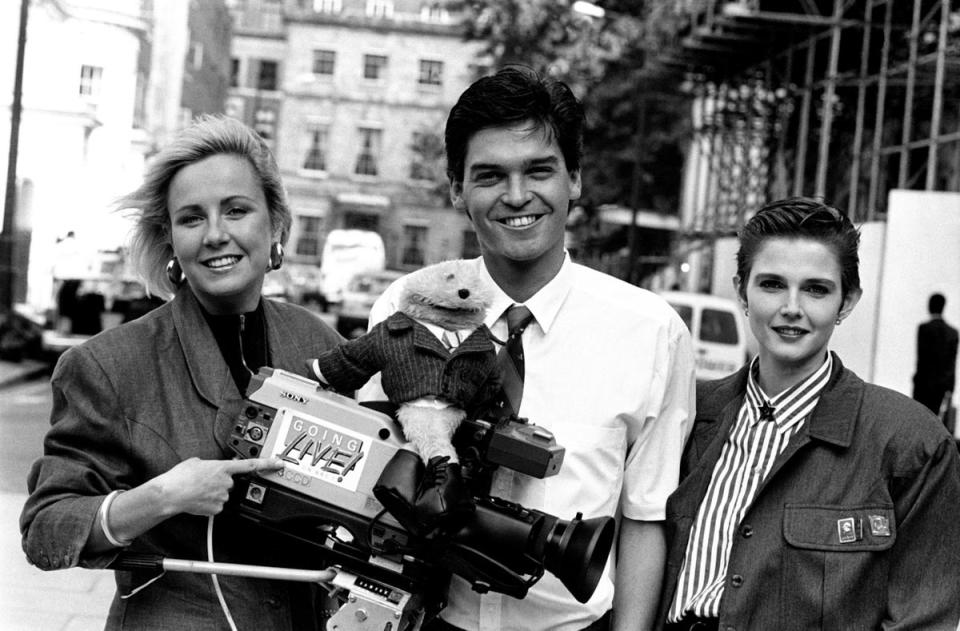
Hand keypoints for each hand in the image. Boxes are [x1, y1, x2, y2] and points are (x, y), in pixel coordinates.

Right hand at [154, 457, 283, 516]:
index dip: (268, 464)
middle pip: (230, 482)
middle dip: (220, 482)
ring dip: (213, 493)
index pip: (251, 465)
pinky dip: (209, 503)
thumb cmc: (179, 477)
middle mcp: (226, 482)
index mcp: (222, 467)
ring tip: (198, 491)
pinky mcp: (217, 508)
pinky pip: (217, 505)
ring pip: (223, 494)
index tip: (279, 463)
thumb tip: (209, 467)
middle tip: (204, 482)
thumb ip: (209, 464)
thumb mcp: (196, 462)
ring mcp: (222, 496)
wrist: (170, 494)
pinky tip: (198, 500)